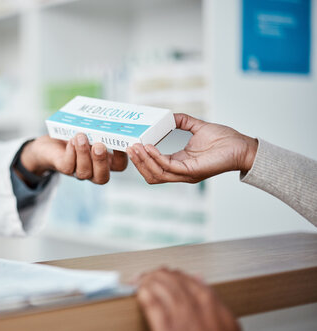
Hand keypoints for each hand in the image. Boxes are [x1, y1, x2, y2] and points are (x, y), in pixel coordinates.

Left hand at [18, 134, 127, 183]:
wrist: (50, 144)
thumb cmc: (75, 135)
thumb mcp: (90, 130)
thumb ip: (100, 126)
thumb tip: (109, 112)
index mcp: (105, 161)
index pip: (119, 166)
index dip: (122, 157)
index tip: (120, 141)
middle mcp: (93, 170)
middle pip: (102, 177)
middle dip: (101, 161)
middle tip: (99, 146)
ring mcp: (78, 171)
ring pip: (84, 172)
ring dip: (83, 153)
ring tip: (81, 136)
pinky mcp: (64, 168)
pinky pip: (68, 166)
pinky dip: (71, 153)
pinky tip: (72, 140)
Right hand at [127, 113, 257, 183]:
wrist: (242, 146)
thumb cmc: (225, 140)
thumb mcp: (197, 127)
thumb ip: (182, 121)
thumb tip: (169, 115)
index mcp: (179, 164)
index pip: (154, 167)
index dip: (141, 158)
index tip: (132, 145)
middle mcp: (180, 172)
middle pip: (151, 175)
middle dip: (137, 162)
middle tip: (129, 147)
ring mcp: (185, 174)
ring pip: (156, 174)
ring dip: (143, 161)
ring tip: (135, 147)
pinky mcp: (192, 171)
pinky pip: (168, 167)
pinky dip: (156, 158)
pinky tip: (149, 147)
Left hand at [136, 268, 242, 330]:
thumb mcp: (225, 316)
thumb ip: (211, 295)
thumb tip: (198, 277)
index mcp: (206, 298)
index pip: (182, 276)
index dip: (168, 273)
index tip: (161, 274)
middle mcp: (192, 304)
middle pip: (167, 279)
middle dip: (154, 275)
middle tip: (145, 277)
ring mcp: (179, 316)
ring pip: (158, 288)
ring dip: (146, 282)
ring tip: (140, 283)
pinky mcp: (166, 330)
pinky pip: (152, 306)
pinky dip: (144, 296)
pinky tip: (139, 293)